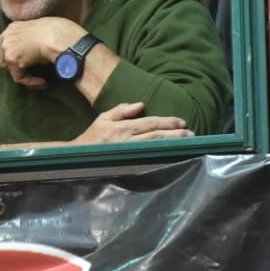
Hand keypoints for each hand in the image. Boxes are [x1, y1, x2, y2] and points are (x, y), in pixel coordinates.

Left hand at [0, 18, 85, 87]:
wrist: (57, 36)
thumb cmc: (57, 30)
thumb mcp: (40, 27)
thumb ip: (31, 36)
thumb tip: (36, 47)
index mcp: (13, 28)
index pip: (2, 43)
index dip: (10, 52)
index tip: (23, 59)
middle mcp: (6, 38)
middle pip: (2, 57)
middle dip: (14, 65)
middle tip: (29, 70)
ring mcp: (7, 49)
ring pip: (10, 69)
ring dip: (23, 74)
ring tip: (38, 79)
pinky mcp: (13, 61)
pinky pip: (19, 78)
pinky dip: (31, 82)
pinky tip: (42, 82)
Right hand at [0, 102, 193, 149]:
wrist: (77, 158)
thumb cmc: (92, 137)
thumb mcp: (104, 118)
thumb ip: (122, 110)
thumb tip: (141, 105)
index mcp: (122, 127)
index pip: (150, 123)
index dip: (167, 122)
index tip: (182, 122)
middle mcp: (127, 140)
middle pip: (157, 136)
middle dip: (176, 134)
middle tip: (192, 134)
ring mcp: (128, 154)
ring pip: (156, 148)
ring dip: (173, 145)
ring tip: (188, 143)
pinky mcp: (128, 165)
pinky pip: (150, 160)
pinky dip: (164, 157)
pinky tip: (174, 155)